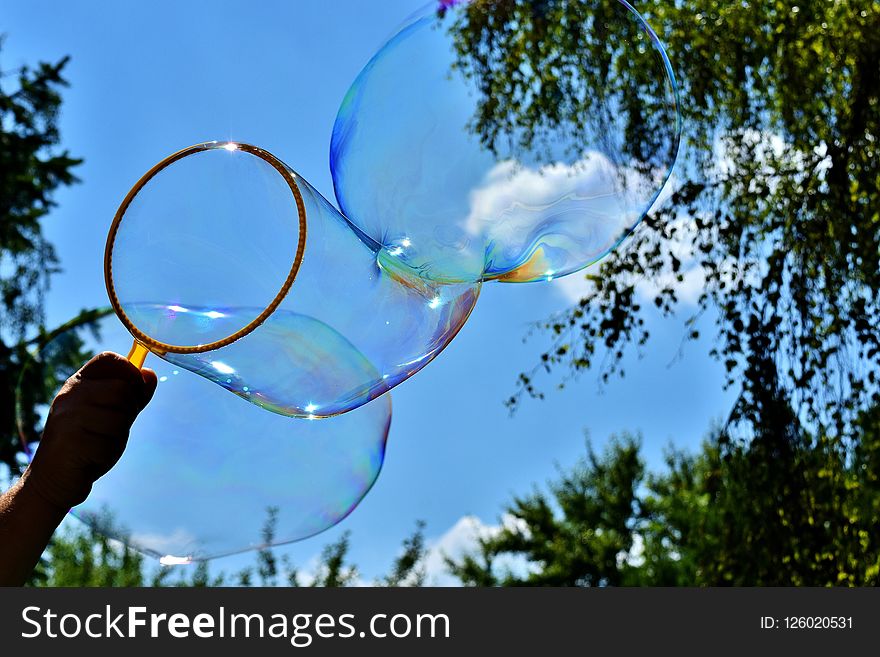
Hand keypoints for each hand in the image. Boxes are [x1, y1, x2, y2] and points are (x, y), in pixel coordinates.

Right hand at [23, 351, 157, 510]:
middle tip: (111, 429)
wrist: (52, 479)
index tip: (131, 392)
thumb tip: (150, 374)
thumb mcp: (110, 416)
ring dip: (119, 434)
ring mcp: (69, 415)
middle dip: (129, 411)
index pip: (108, 359)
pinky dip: (108, 452)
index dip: (129, 371)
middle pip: (123, 388)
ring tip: (98, 443)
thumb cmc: (86, 444)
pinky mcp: (72, 439)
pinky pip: (111, 440)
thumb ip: (131, 397)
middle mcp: (71, 395)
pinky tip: (91, 457)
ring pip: (121, 415)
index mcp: (78, 384)